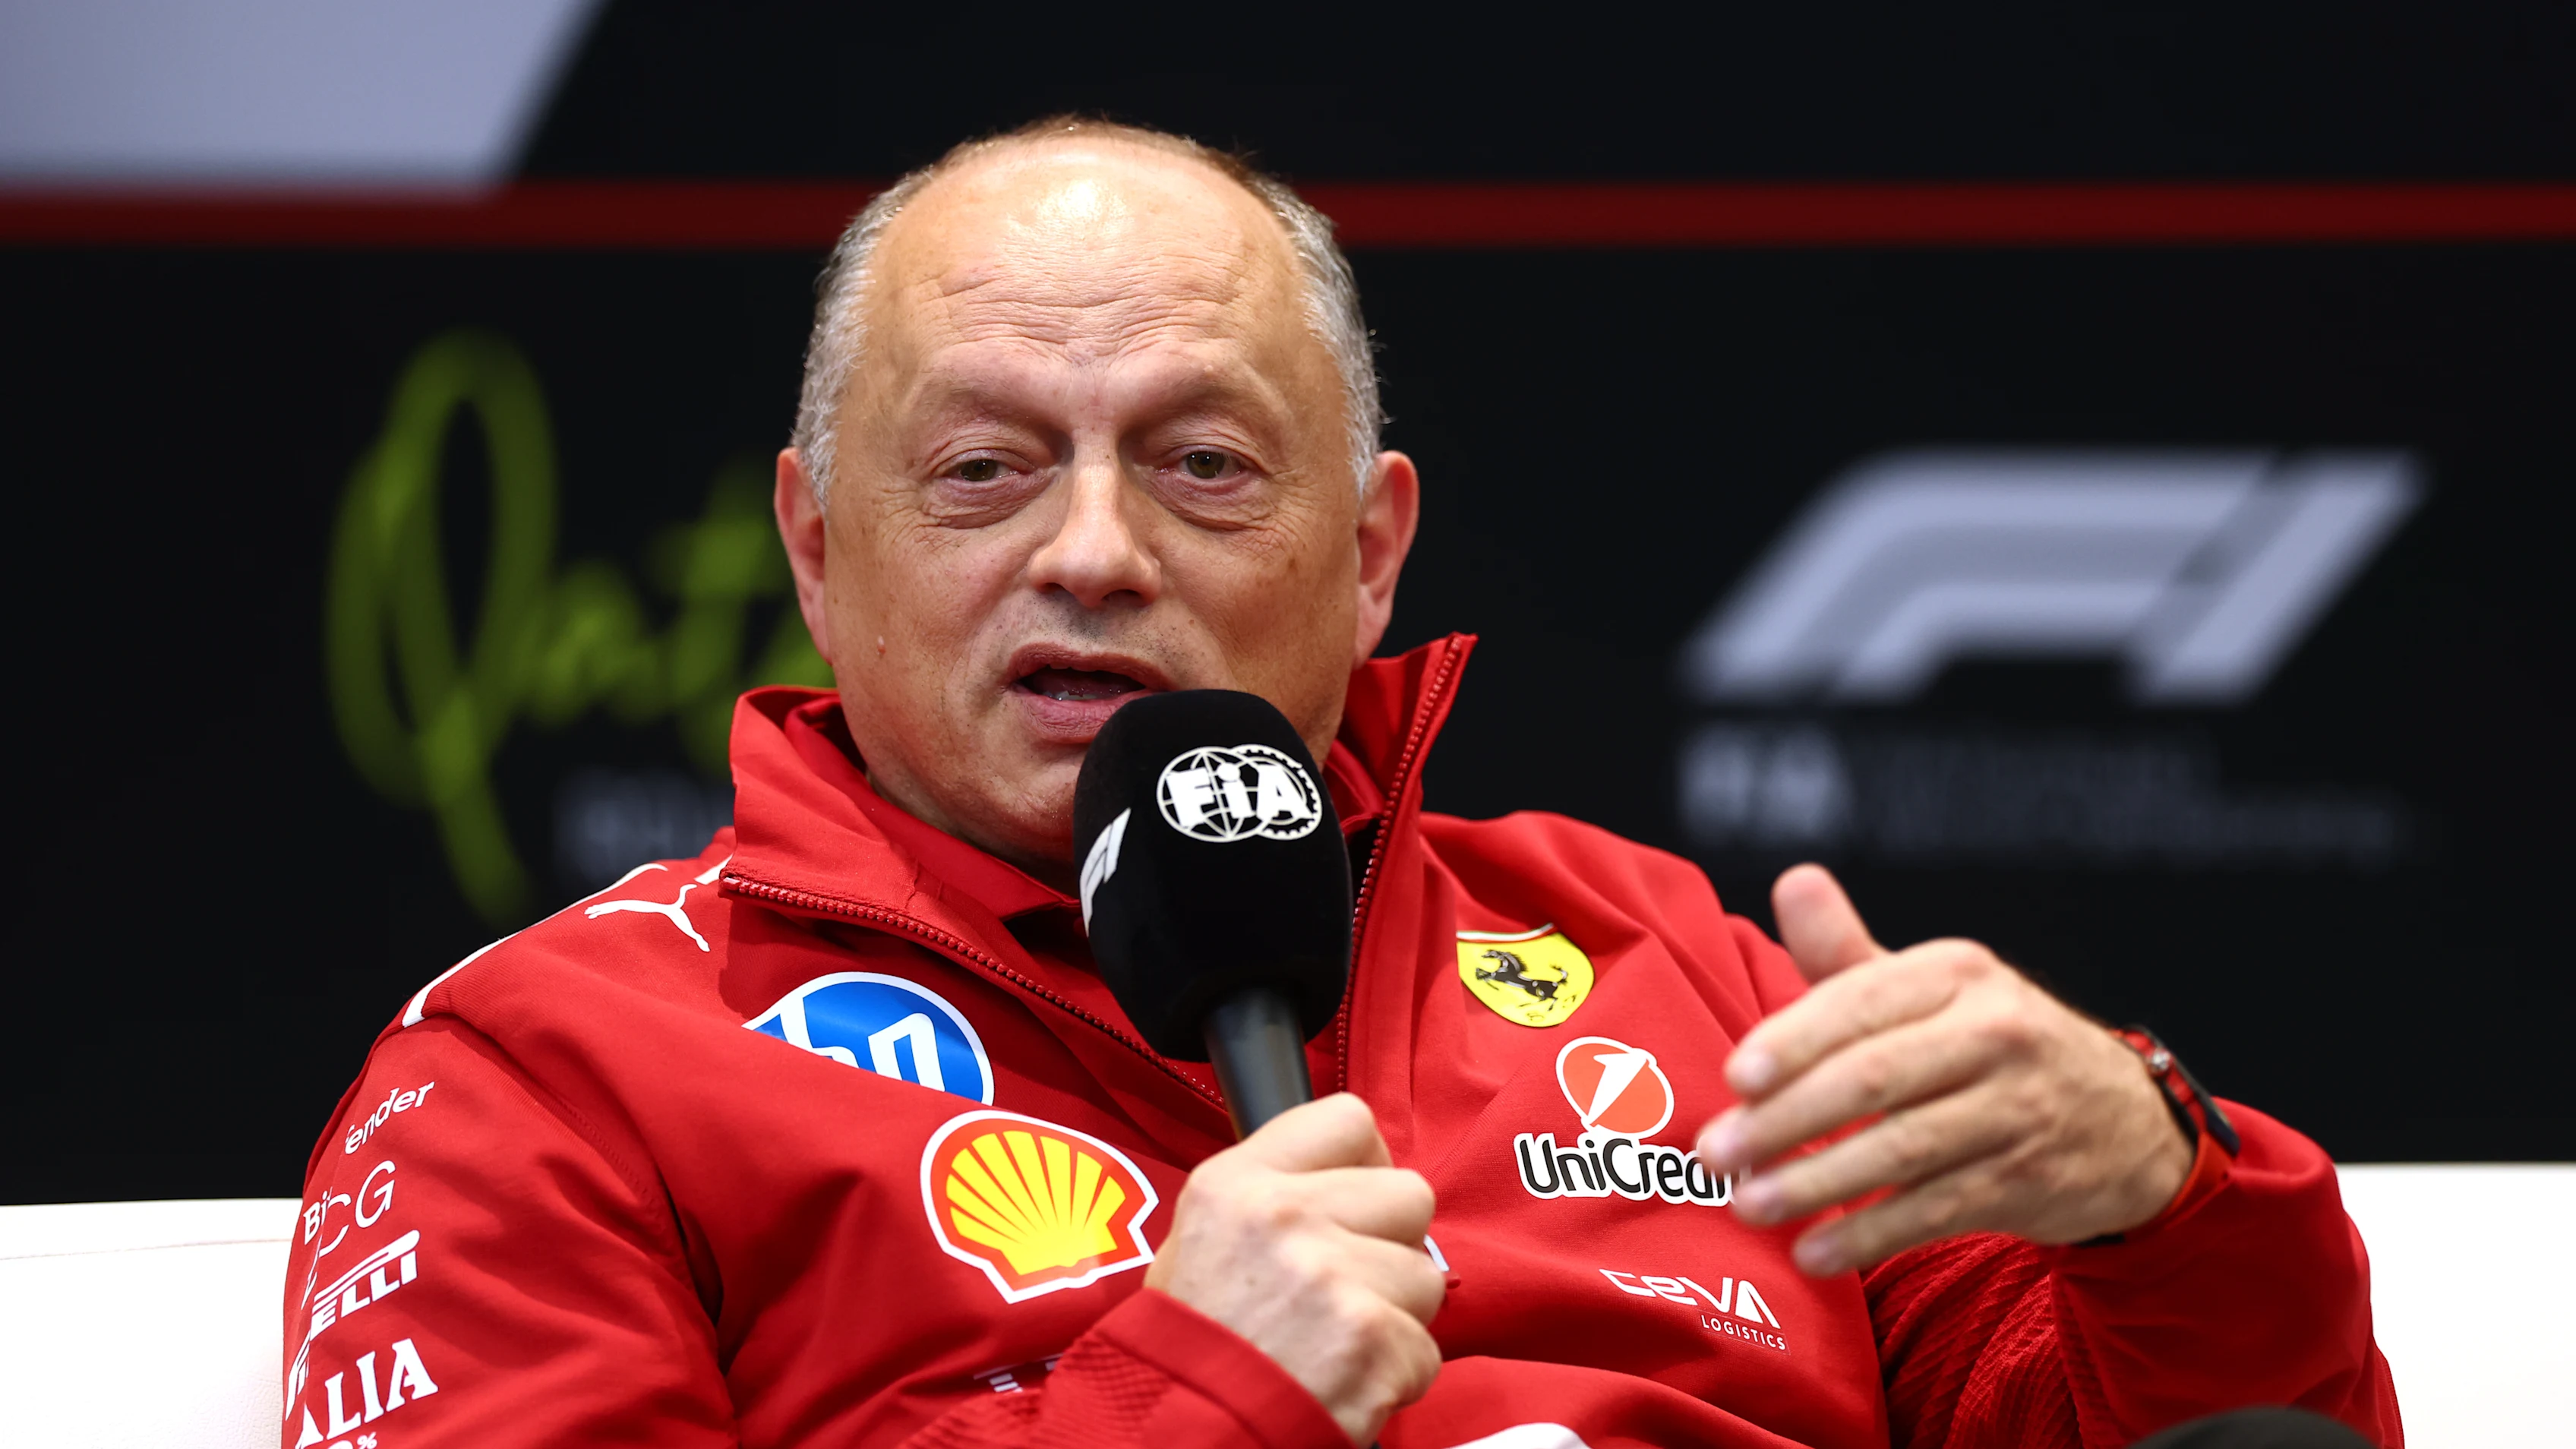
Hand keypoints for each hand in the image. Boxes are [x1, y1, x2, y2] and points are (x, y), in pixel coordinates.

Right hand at [1144, 1093, 1443, 1443]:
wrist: (1179, 1431)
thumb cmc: (1188, 1344)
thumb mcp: (1201, 1235)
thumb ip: (1271, 1194)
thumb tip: (1348, 1178)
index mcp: (1240, 1182)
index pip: (1349, 1119)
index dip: (1367, 1165)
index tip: (1356, 1204)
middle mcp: (1286, 1216)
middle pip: (1410, 1194)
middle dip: (1393, 1245)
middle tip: (1350, 1287)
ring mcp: (1332, 1276)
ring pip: (1426, 1276)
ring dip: (1395, 1316)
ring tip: (1338, 1344)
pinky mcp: (1370, 1341)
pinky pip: (1425, 1349)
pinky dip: (1395, 1376)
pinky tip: (1345, 1383)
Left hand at [1695, 865, 2192, 1275]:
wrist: (2119, 1119)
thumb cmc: (1984, 1042)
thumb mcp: (1930, 986)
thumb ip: (1849, 951)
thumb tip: (1794, 882)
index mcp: (1957, 973)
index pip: (1862, 1001)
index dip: (1794, 1040)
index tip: (1734, 1077)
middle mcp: (1995, 1034)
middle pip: (1873, 1078)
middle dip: (1785, 1119)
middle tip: (1716, 1152)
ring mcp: (2015, 1111)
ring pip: (1900, 1151)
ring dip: (1816, 1184)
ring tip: (1748, 1205)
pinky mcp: (2024, 1182)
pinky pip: (1933, 1212)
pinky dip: (1869, 1236)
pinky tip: (1812, 1253)